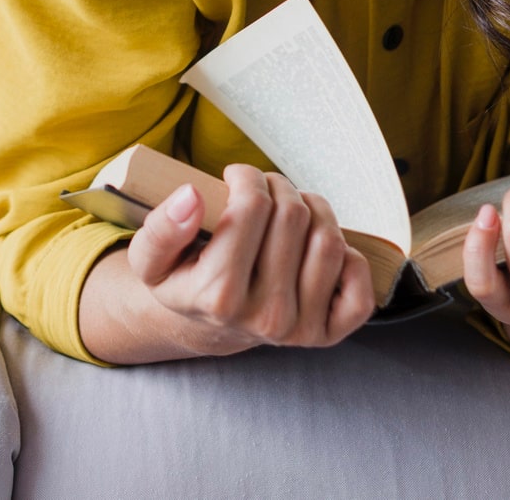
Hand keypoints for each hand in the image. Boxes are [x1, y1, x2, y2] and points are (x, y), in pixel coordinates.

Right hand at [125, 162, 377, 356]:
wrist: (207, 325)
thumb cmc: (183, 281)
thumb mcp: (150, 259)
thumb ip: (160, 229)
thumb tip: (191, 196)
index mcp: (219, 296)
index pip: (252, 207)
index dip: (245, 176)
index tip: (234, 177)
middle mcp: (264, 317)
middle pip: (293, 215)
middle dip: (278, 186)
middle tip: (262, 190)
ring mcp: (300, 329)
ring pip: (329, 240)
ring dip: (313, 207)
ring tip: (290, 208)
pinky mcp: (328, 333)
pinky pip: (359, 281)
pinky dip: (349, 254)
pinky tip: (316, 245)